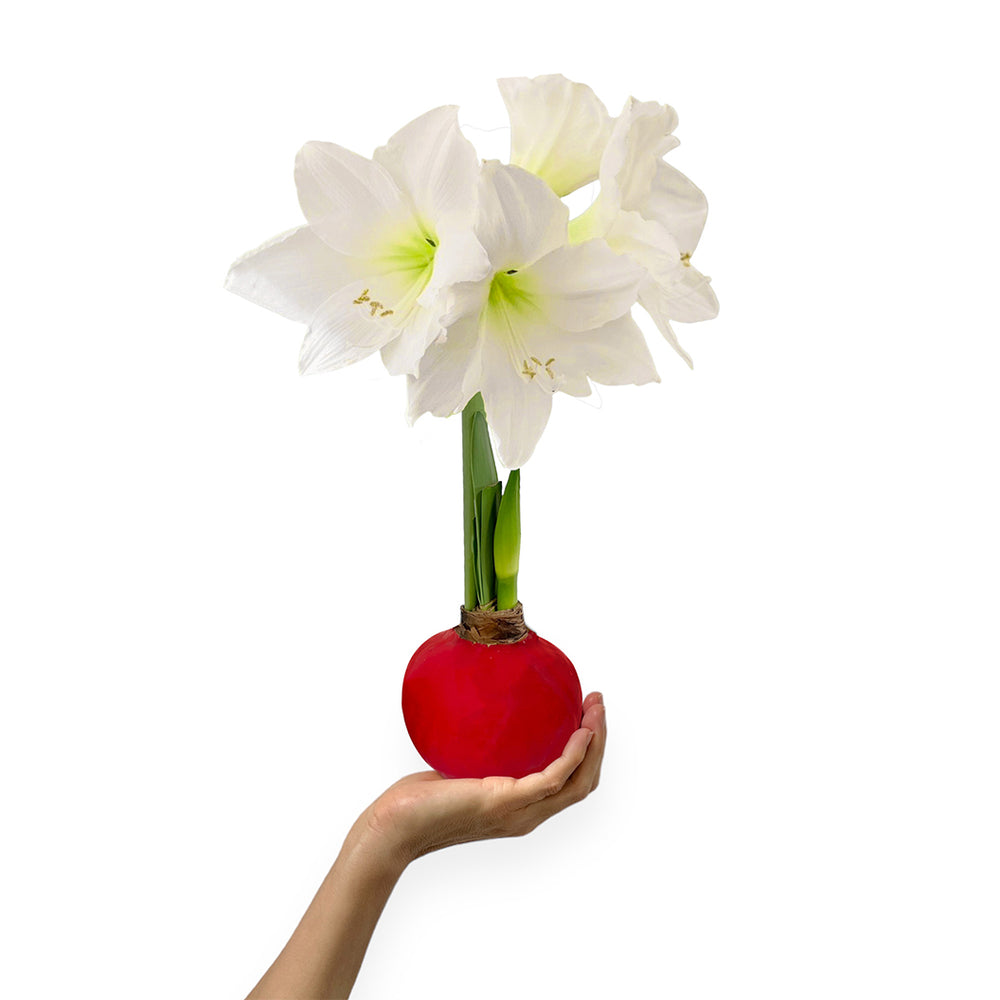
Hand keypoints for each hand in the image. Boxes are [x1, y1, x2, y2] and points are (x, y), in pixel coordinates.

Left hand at [358, 692, 605, 864]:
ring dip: (594, 742)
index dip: (587, 751)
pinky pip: (553, 777)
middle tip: (597, 703)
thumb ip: (476, 748)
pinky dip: (573, 754)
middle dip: (599, 742)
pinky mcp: (507, 802)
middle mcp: (527, 814)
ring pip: (577, 780)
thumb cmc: (417, 800)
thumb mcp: (457, 766)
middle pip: (583, 781)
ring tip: (595, 709)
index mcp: (520, 809)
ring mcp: (519, 811)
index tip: (587, 714)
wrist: (394, 826)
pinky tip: (579, 730)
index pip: (569, 783)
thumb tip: (479, 707)